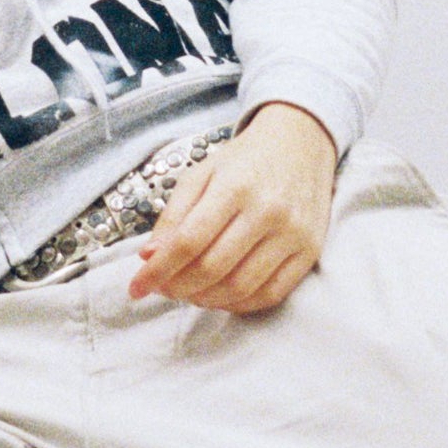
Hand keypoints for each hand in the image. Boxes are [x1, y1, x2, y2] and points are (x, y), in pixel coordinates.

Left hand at [129, 101, 337, 313]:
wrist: (301, 143)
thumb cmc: (245, 160)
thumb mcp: (202, 174)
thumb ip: (174, 215)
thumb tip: (149, 257)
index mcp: (234, 186)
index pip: (188, 241)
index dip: (158, 270)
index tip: (137, 288)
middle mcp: (267, 211)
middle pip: (213, 268)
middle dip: (179, 287)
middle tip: (164, 289)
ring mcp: (292, 233)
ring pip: (241, 287)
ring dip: (207, 299)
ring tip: (190, 293)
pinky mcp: (310, 250)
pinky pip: (272, 293)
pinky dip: (241, 304)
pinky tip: (222, 297)